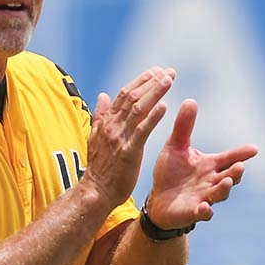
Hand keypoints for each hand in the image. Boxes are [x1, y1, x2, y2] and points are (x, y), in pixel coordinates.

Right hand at [82, 67, 175, 208]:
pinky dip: (152, 117)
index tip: (157, 71)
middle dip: (152, 82)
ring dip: (154, 93)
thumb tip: (102, 95)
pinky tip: (164, 107)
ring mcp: (119, 138)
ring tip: (169, 81)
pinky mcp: (128, 152)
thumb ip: (100, 116)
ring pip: (138, 109)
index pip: (124, 94)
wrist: (96, 192)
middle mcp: (112, 126)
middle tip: (169, 72)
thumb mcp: (96, 138)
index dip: (141, 81)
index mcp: (106, 122)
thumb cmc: (100, 168)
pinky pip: (142, 131)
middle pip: (133, 97)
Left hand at [146, 99, 257, 228]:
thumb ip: (184, 127)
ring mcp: (205, 198)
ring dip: (224, 189)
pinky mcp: (193, 212)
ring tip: (227, 182)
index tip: (254, 148)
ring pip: (220, 194)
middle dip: (236, 172)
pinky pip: (202, 214)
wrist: (158, 199)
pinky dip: (205, 211)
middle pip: (229, 176)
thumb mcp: (175, 146)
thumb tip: (190, 100)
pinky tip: (205, 207)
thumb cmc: (171, 172)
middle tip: (240, 166)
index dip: (242, 153)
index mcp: (210, 165)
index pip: (229, 158)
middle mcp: (212, 181)